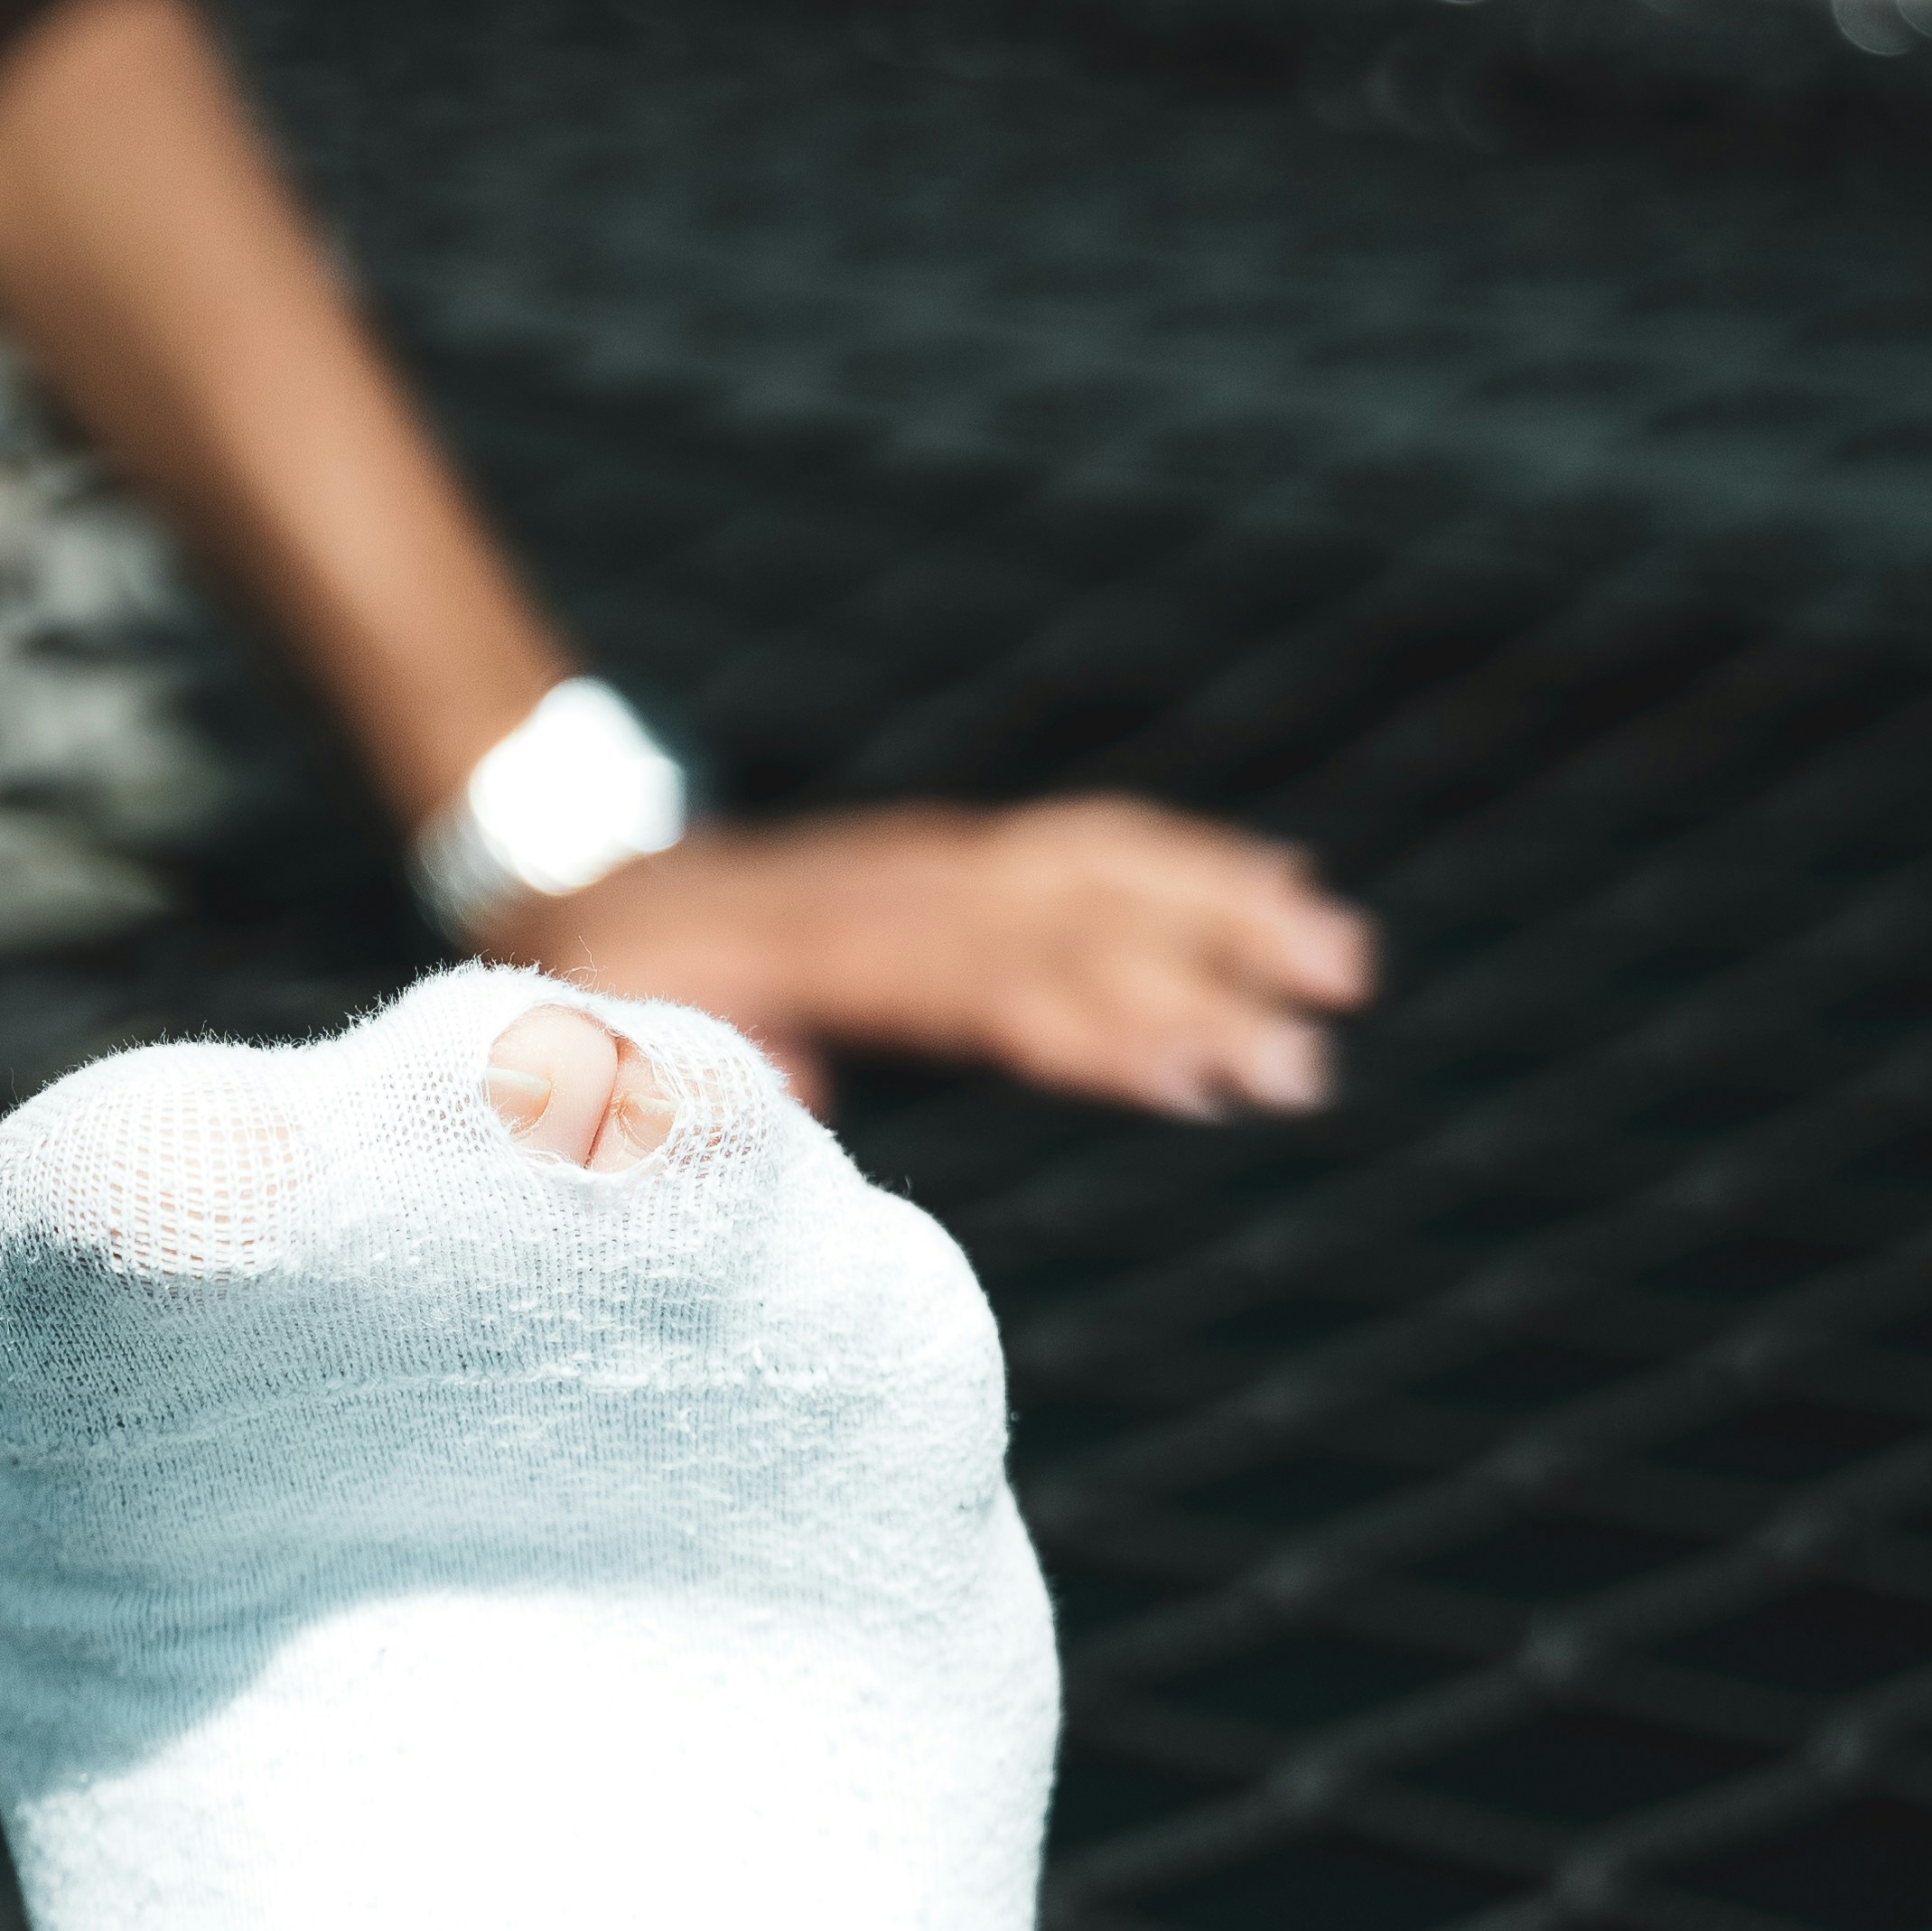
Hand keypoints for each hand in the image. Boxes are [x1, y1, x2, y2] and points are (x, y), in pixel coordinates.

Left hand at [526, 800, 1374, 1118]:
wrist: (589, 886)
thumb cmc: (596, 995)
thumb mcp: (593, 1041)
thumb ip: (668, 1069)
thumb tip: (788, 1080)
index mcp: (808, 941)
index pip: (979, 979)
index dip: (1091, 1022)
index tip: (1190, 1073)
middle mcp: (892, 885)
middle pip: (1066, 923)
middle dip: (1195, 987)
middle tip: (1309, 1063)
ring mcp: (934, 862)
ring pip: (1098, 865)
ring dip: (1224, 904)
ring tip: (1343, 960)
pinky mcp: (962, 864)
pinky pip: (1086, 850)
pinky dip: (1187, 864)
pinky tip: (1283, 893)